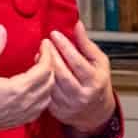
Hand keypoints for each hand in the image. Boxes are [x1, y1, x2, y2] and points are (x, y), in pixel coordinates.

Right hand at [0, 25, 52, 137]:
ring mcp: (24, 113)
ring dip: (48, 81)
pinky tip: (36, 89)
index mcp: (18, 88)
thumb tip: (1, 29)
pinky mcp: (21, 121)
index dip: (48, 54)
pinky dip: (44, 96)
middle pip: (50, 81)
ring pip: (48, 96)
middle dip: (50, 65)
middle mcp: (25, 102)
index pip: (45, 69)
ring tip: (39, 70)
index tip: (44, 44)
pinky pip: (41, 108)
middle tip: (41, 54)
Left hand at [44, 21, 116, 137]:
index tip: (55, 34)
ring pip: (51, 84)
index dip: (65, 46)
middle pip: (62, 73)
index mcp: (94, 81)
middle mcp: (82, 94)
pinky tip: (38, 70)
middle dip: (51, 55)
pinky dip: (40, 80)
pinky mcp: (57, 111)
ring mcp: (69, 105)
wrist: (96, 112)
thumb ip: (86, 44)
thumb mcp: (99, 62)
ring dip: (43, 67)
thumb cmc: (98, 82)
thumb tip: (77, 25)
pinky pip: (45, 93)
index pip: (77, 62)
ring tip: (40, 53)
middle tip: (45, 42)